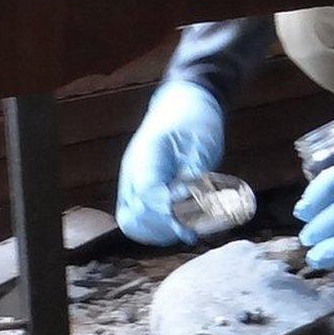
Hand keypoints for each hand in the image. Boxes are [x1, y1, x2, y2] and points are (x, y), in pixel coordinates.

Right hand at [115, 79, 225, 245]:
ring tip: (187, 228)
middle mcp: (133, 171)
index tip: (190, 221)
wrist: (184, 102)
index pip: (148, 195)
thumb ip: (195, 174)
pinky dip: (157, 229)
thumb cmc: (195, 118)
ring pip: (131, 223)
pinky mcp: (138, 190)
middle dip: (164, 227)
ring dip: (159, 232)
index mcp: (147, 155)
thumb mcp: (202, 142)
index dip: (169, 212)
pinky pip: (137, 219)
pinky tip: (180, 225)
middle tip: (191, 227)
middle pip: (134, 215)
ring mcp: (133, 181)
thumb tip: (191, 204)